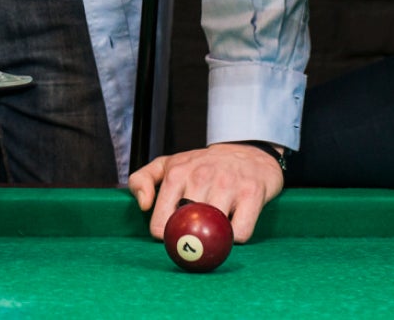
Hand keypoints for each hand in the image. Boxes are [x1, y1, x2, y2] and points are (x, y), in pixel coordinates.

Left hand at [130, 143, 286, 241]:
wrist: (247, 153)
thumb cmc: (202, 166)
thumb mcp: (167, 166)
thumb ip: (142, 180)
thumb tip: (144, 205)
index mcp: (176, 173)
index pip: (160, 223)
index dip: (166, 235)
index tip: (175, 232)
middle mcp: (201, 176)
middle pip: (187, 230)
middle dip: (190, 239)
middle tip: (195, 235)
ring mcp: (227, 184)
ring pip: (214, 232)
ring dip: (214, 239)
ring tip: (214, 229)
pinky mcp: (251, 193)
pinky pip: (239, 233)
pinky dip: (235, 238)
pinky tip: (233, 225)